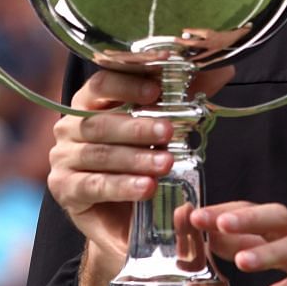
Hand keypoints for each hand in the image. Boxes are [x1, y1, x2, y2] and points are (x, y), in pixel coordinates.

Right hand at [47, 66, 235, 285]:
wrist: (124, 217)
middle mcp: (70, 128)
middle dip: (137, 127)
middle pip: (101, 122)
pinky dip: (121, 185)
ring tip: (165, 164)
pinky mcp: (65, 189)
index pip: (101, 84)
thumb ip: (185, 98)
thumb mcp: (164, 128)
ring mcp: (63, 159)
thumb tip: (223, 68)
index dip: (127, 84)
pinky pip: (93, 185)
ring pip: (99, 154)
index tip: (157, 88)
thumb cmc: (140, 163)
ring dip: (134, 158)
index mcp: (89, 103)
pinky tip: (146, 188)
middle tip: (168, 131)